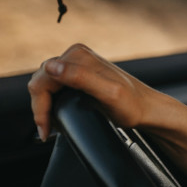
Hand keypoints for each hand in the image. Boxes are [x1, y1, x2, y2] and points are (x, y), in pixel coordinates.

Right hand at [29, 44, 163, 141]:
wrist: (147, 109)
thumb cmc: (132, 105)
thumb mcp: (107, 93)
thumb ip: (80, 78)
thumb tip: (52, 66)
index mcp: (79, 56)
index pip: (42, 80)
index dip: (39, 107)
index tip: (46, 129)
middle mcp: (76, 55)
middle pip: (40, 81)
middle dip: (40, 107)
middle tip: (48, 130)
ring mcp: (78, 63)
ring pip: (45, 84)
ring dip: (44, 106)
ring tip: (51, 125)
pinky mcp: (80, 73)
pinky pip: (54, 85)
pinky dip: (51, 102)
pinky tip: (56, 115)